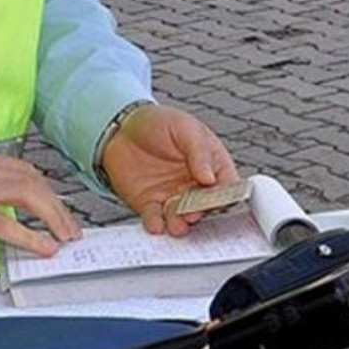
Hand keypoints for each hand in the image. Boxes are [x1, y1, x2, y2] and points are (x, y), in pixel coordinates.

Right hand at [0, 147, 80, 255]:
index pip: (20, 169)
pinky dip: (32, 237)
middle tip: (70, 227)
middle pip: (32, 180)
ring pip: (28, 195)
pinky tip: (46, 248)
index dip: (44, 189)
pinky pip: (8, 226)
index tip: (56, 207)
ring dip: (53, 217)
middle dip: (57, 205)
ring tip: (66, 236)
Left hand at [101, 105, 237, 235]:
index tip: (219, 200)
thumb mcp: (184, 127)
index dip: (225, 196)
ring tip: (177, 225)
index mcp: (211, 165)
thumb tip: (210, 177)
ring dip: (180, 224)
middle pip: (205, 206)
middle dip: (200, 213)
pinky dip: (156, 224)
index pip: (226, 186)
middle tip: (194, 213)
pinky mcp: (151, 205)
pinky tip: (156, 225)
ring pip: (182, 217)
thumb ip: (199, 151)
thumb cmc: (158, 122)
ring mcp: (173, 197)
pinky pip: (155, 219)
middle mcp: (195, 185)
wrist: (122, 128)